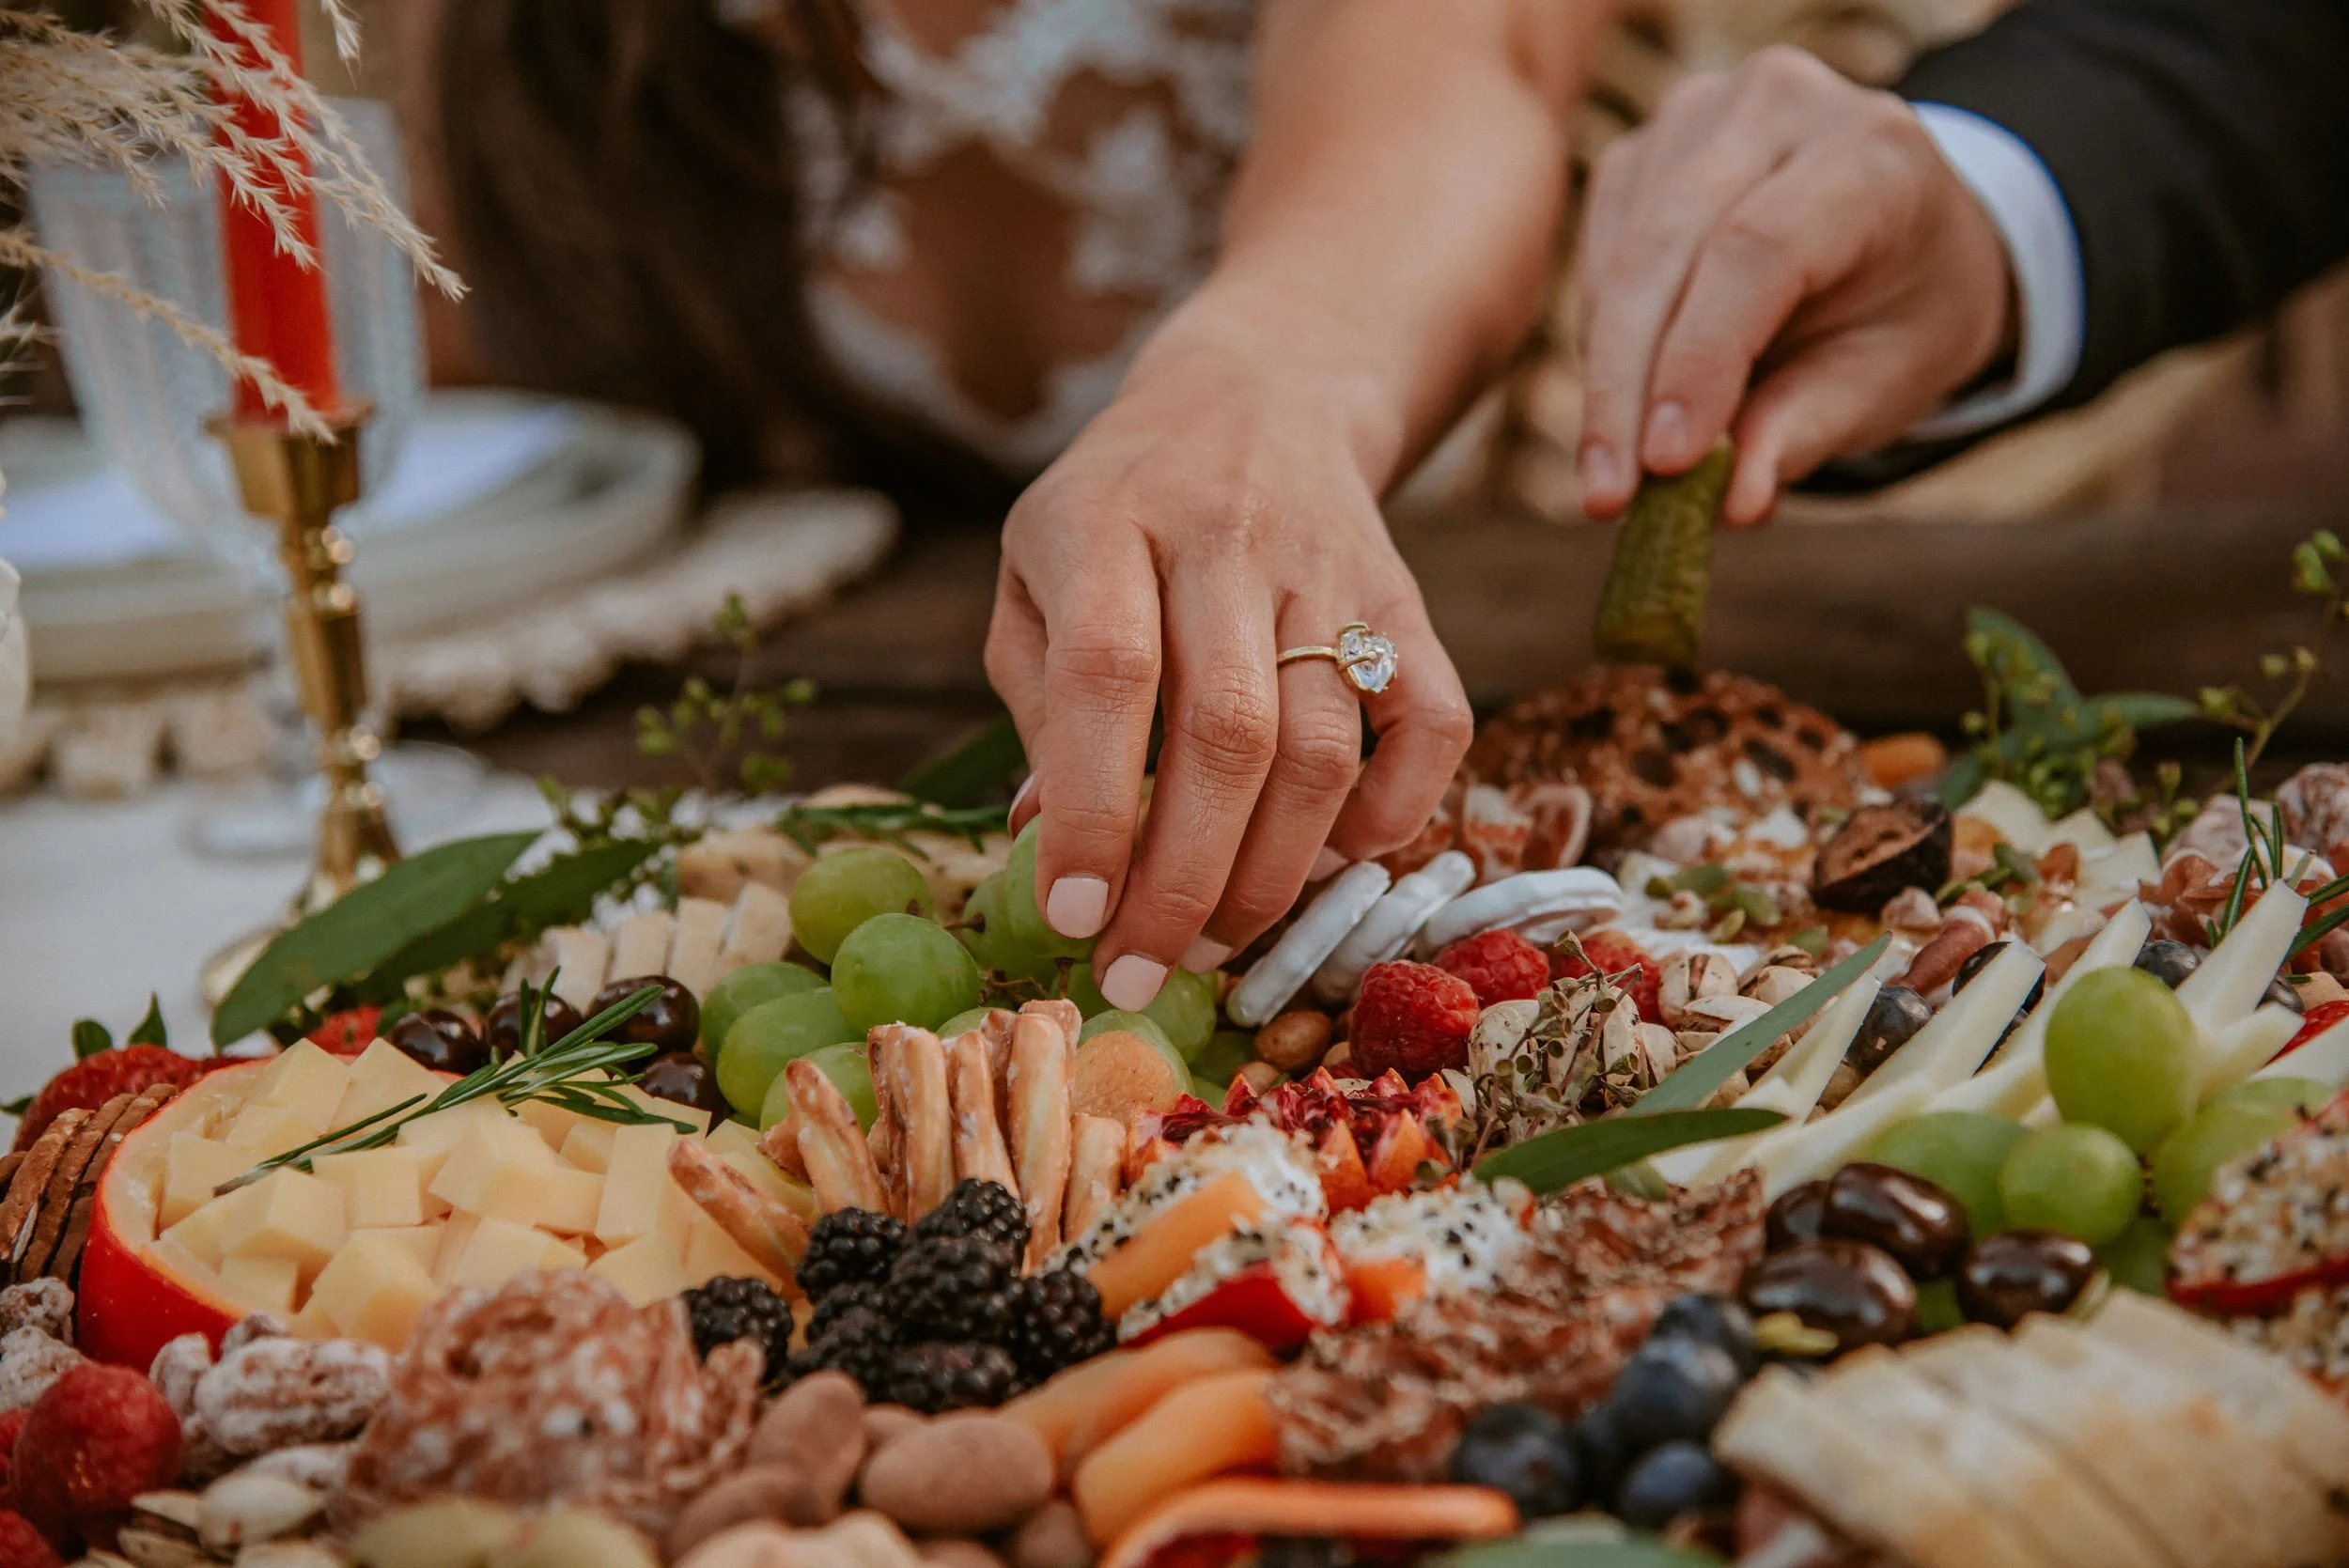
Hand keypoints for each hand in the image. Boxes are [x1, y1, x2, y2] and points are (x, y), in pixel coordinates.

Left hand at [985, 305, 1472, 1011]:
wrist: (1256, 397)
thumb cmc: (1117, 517)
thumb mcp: (1035, 580)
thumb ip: (1039, 704)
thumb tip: (1046, 849)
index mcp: (1106, 522)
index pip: (1108, 675)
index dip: (1095, 808)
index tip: (1072, 918)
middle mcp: (1226, 536)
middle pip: (1228, 730)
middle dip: (1184, 879)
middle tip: (1141, 969)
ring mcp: (1332, 567)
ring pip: (1324, 746)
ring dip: (1271, 873)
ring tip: (1214, 939)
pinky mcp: (1408, 601)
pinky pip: (1433, 726)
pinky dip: (1389, 816)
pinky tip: (1323, 858)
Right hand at [1574, 46, 2016, 525]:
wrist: (1898, 231)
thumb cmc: (1900, 309)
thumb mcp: (1887, 378)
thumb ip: (1808, 429)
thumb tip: (1734, 502)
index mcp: (1871, 152)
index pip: (1758, 249)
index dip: (1700, 360)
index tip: (1664, 465)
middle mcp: (1779, 104)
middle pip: (1667, 246)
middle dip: (1627, 385)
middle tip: (1607, 497)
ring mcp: (1697, 115)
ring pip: (1619, 255)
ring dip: (1606, 374)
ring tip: (1614, 475)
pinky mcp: (1641, 150)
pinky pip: (1598, 258)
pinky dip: (1601, 343)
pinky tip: (1623, 405)